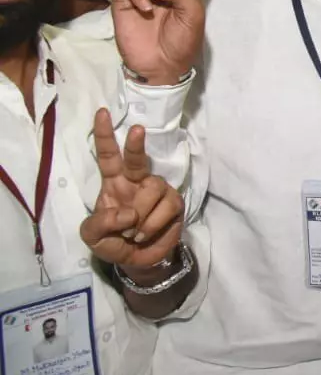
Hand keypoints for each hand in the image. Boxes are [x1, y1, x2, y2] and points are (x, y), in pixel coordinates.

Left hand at [80, 109, 184, 268]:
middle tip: (137, 129)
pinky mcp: (175, 203)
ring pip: (151, 191)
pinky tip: (144, 234)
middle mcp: (137, 181)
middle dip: (135, 144)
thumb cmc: (112, 241)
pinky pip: (165, 208)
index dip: (104, 135)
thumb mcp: (92, 236)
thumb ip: (100, 223)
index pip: (108, 155)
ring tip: (132, 233)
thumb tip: (126, 212)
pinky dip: (151, 225)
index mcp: (114, 182)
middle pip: (137, 159)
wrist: (137, 261)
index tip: (102, 112)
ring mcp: (158, 190)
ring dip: (139, 216)